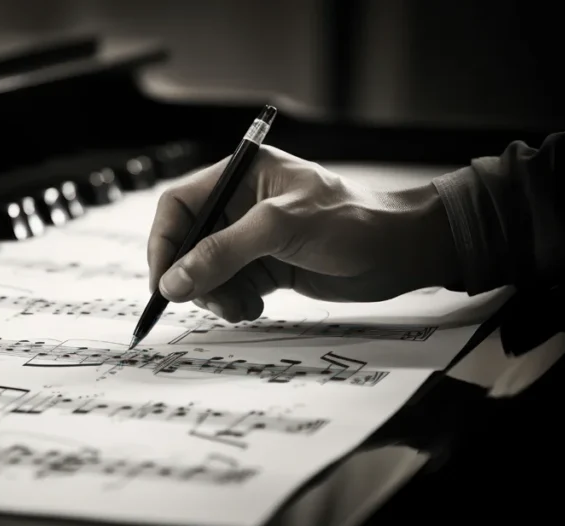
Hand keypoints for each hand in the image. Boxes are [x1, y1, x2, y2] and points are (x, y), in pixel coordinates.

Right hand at [146, 145, 460, 321]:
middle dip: (193, 276)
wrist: (400, 252)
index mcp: (240, 177)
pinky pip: (231, 288)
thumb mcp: (280, 229)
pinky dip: (234, 303)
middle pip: (189, 243)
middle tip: (209, 299)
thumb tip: (174, 279)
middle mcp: (241, 205)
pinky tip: (256, 308)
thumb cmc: (351, 221)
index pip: (179, 205)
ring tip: (240, 307)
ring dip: (215, 295)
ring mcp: (253, 238)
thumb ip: (223, 252)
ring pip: (207, 271)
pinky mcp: (267, 266)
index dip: (165, 242)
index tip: (164, 280)